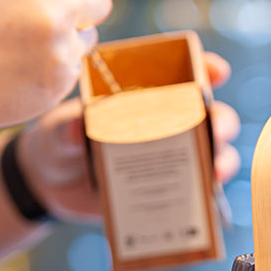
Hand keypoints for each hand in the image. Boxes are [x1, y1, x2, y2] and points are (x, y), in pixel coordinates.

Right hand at [0, 0, 111, 143]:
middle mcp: (54, 16)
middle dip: (83, 2)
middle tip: (50, 10)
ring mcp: (61, 52)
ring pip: (90, 35)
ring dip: (71, 35)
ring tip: (28, 42)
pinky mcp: (63, 82)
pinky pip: (77, 64)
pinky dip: (59, 63)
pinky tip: (27, 65)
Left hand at [17, 53, 240, 222]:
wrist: (50, 185)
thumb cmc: (56, 141)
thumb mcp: (56, 130)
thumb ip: (66, 128)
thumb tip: (78, 127)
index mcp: (145, 96)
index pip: (184, 75)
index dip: (206, 70)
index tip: (217, 71)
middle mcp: (166, 124)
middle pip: (209, 117)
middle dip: (221, 122)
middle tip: (217, 130)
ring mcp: (170, 159)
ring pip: (211, 155)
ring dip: (221, 161)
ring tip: (215, 171)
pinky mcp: (167, 190)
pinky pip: (195, 193)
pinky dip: (205, 198)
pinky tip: (203, 201)